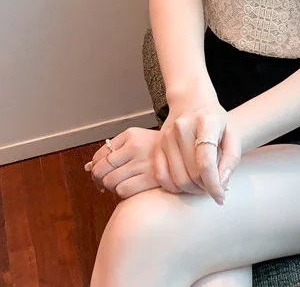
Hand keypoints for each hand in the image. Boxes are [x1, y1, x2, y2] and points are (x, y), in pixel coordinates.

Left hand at [84, 127, 198, 198]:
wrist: (186, 151)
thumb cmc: (156, 149)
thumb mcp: (134, 141)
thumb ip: (112, 151)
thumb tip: (87, 167)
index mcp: (130, 134)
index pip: (99, 156)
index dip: (95, 168)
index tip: (100, 173)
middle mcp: (136, 147)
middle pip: (101, 170)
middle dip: (100, 179)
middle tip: (105, 183)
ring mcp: (143, 162)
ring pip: (110, 182)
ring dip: (112, 186)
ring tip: (122, 183)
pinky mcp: (151, 178)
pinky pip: (123, 191)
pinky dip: (123, 192)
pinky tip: (132, 187)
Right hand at [155, 90, 241, 204]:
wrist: (191, 101)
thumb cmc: (215, 119)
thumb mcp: (232, 133)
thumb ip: (231, 158)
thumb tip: (222, 183)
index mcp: (206, 122)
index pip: (206, 161)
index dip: (213, 184)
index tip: (220, 197)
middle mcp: (183, 128)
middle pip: (192, 173)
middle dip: (204, 188)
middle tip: (213, 188)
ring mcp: (167, 136)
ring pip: (177, 178)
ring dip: (191, 190)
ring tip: (202, 186)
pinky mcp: (157, 145)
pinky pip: (161, 176)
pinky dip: (174, 187)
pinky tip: (186, 184)